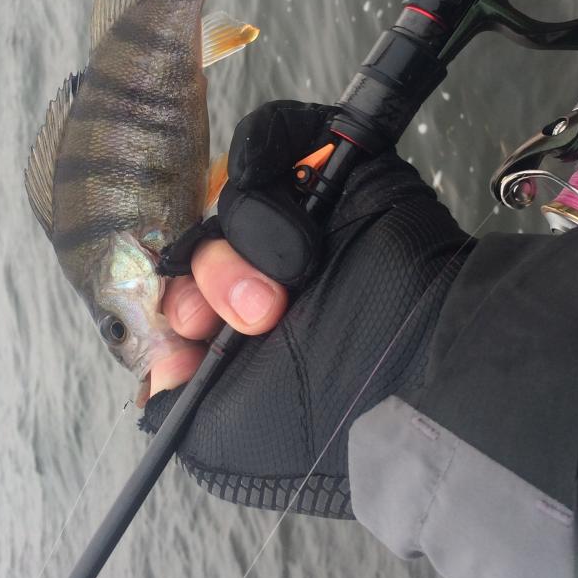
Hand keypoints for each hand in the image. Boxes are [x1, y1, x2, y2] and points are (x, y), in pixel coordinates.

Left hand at [138, 101, 473, 518]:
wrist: (419, 360)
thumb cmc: (330, 414)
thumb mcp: (226, 439)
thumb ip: (176, 404)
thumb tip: (158, 372)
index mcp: (244, 331)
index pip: (180, 292)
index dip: (173, 305)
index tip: (188, 331)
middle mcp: (269, 273)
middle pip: (199, 243)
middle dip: (210, 282)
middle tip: (253, 316)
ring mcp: (298, 219)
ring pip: (228, 199)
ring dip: (240, 246)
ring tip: (282, 291)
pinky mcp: (328, 168)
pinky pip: (267, 138)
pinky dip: (260, 159)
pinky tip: (279, 203)